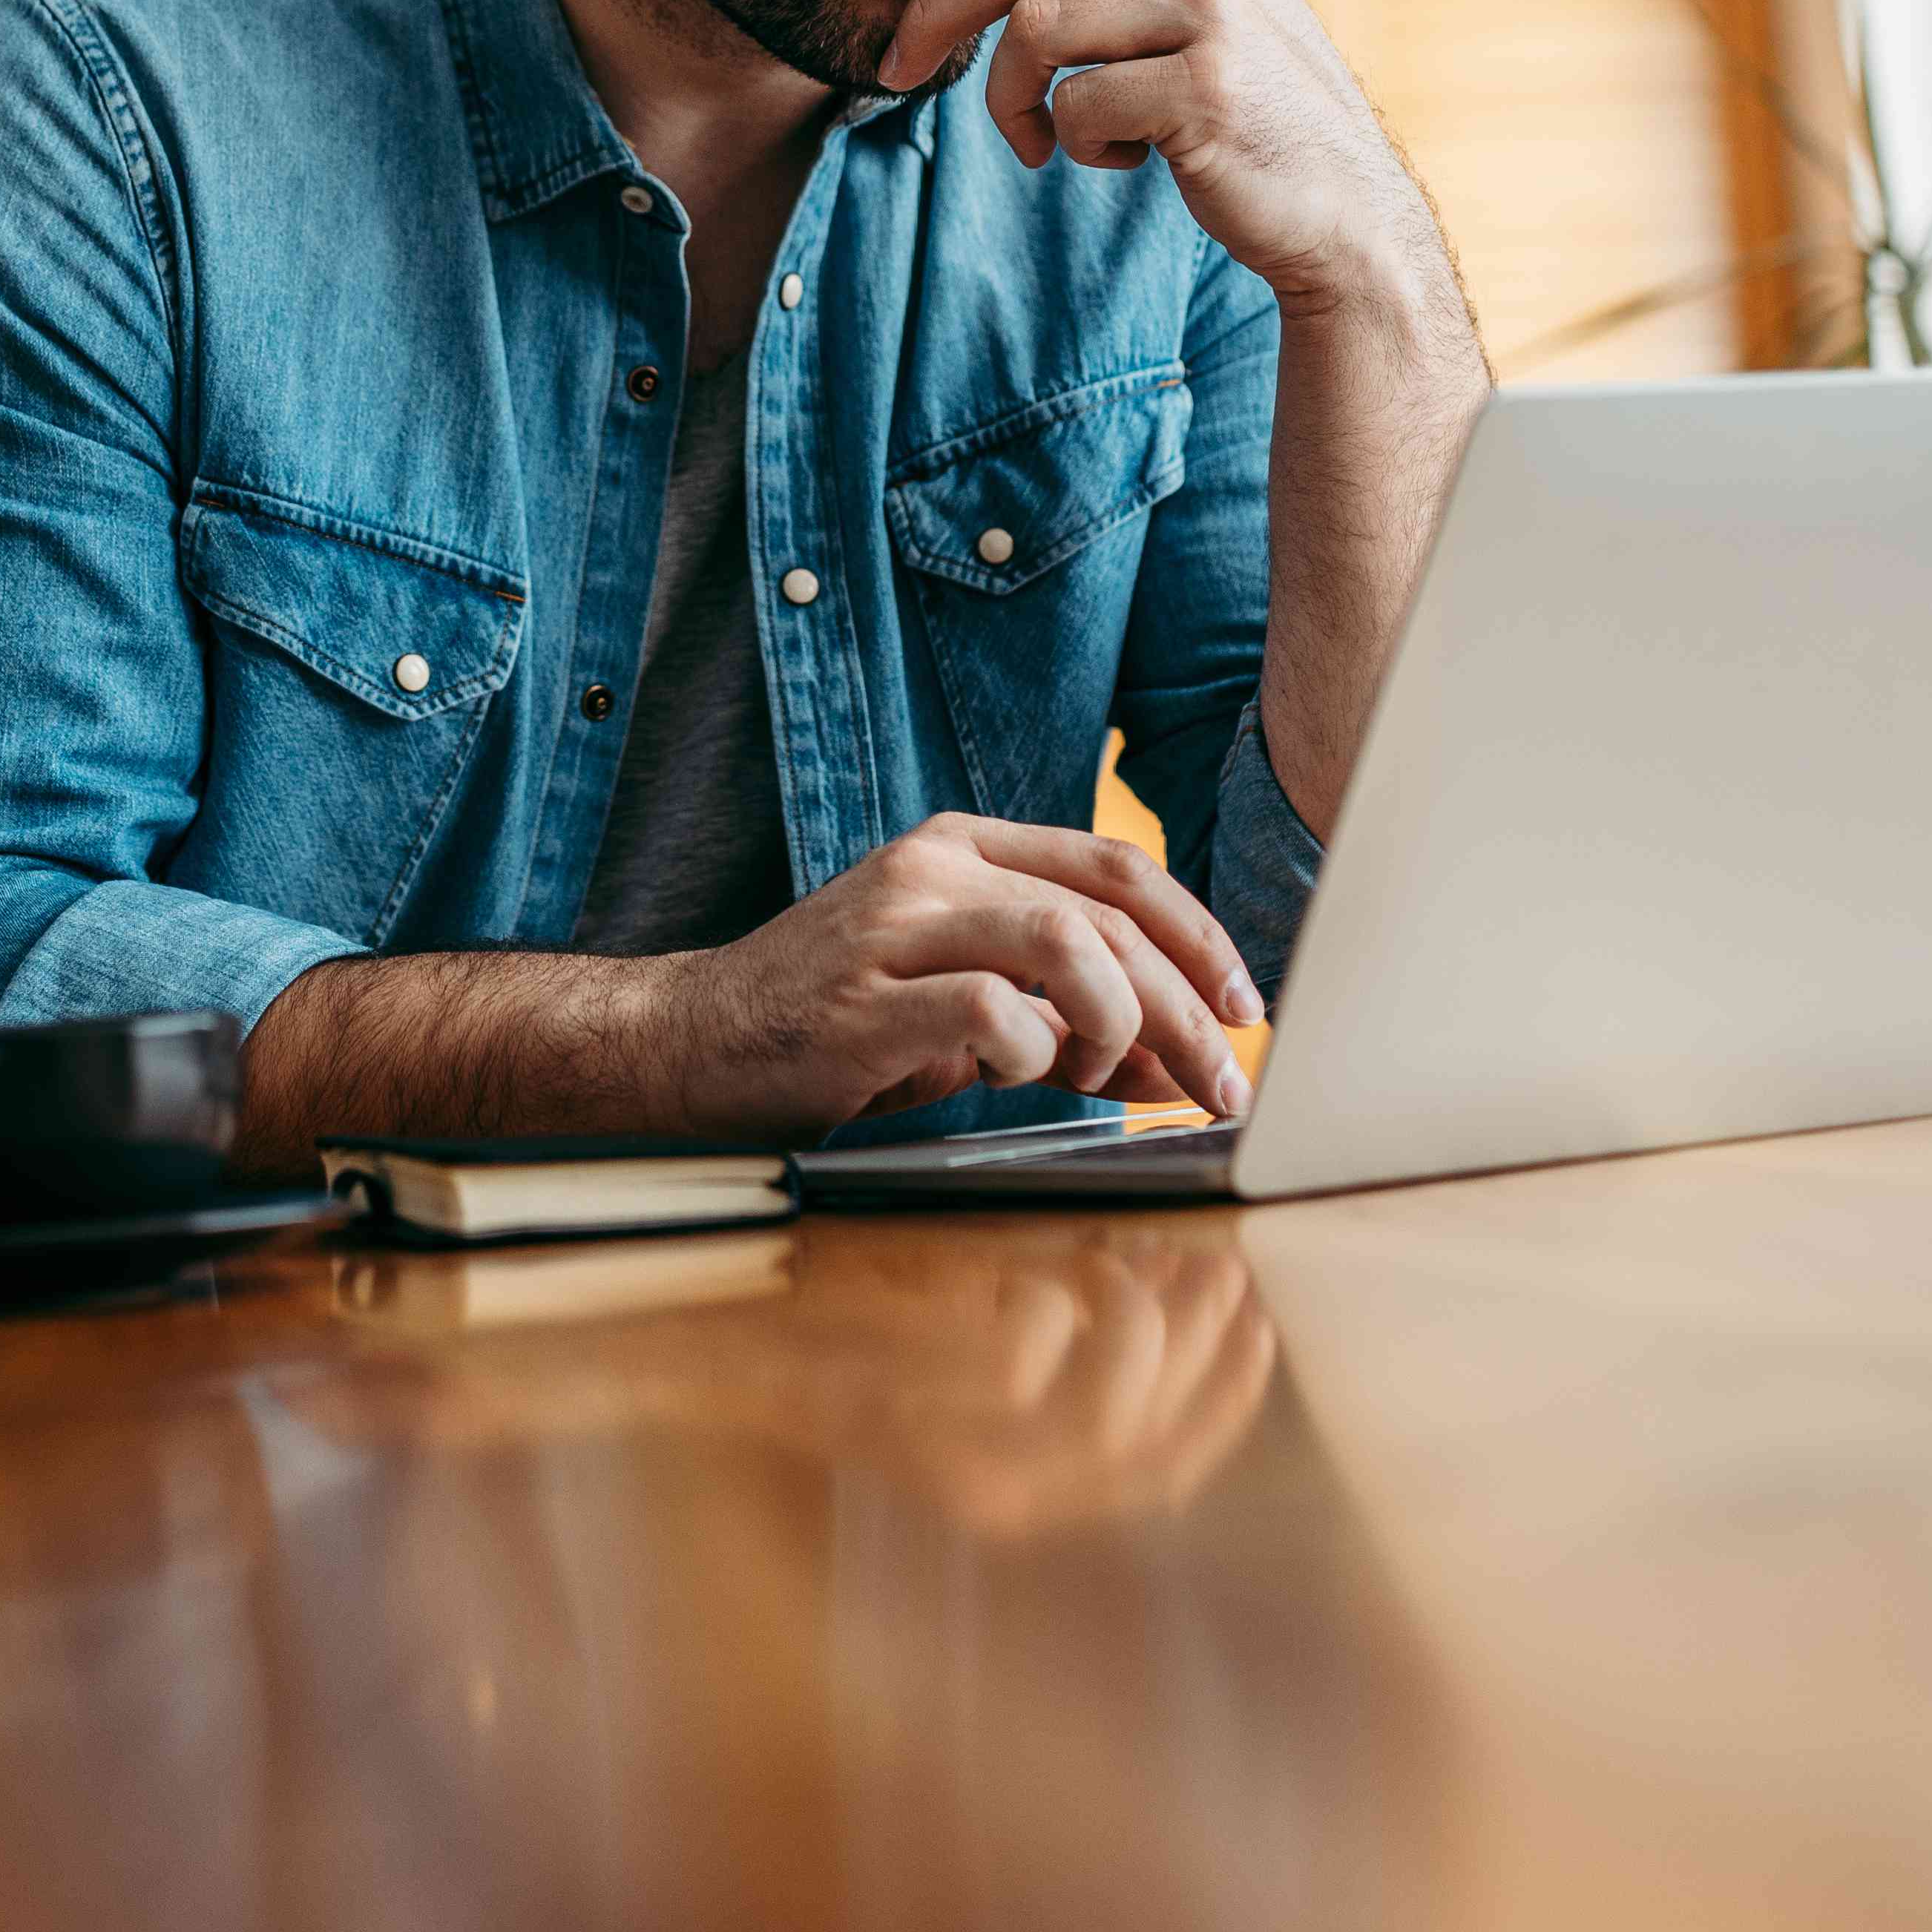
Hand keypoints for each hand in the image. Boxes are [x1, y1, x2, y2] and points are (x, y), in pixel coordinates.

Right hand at [657, 815, 1258, 1139]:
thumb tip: (1178, 1064)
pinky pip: (991, 1010)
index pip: (1115, 867)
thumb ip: (1069, 1027)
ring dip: (1118, 1020)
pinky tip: (1019, 1077)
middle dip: (1185, 1007)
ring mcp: (891, 928)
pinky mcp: (861, 1000)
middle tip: (1221, 1081)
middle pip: (1106, 915)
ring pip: (1063, 943)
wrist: (689, 1042)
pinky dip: (1035, 1053)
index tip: (1242, 1007)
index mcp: (959, 850)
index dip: (1198, 936)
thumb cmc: (830, 1026)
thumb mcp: (963, 1013)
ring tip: (1107, 1075)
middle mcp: (930, 871)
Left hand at [842, 0, 1458, 323]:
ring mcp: (1212, 5)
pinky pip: (1078, 104)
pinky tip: (1121, 162)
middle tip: (893, 68)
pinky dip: (1076, 144)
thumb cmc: (1233, 107)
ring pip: (1035, 28)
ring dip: (1010, 99)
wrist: (1338, 205)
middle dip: (934, 9)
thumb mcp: (1176, 7)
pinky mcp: (1207, 83)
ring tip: (1042, 140)